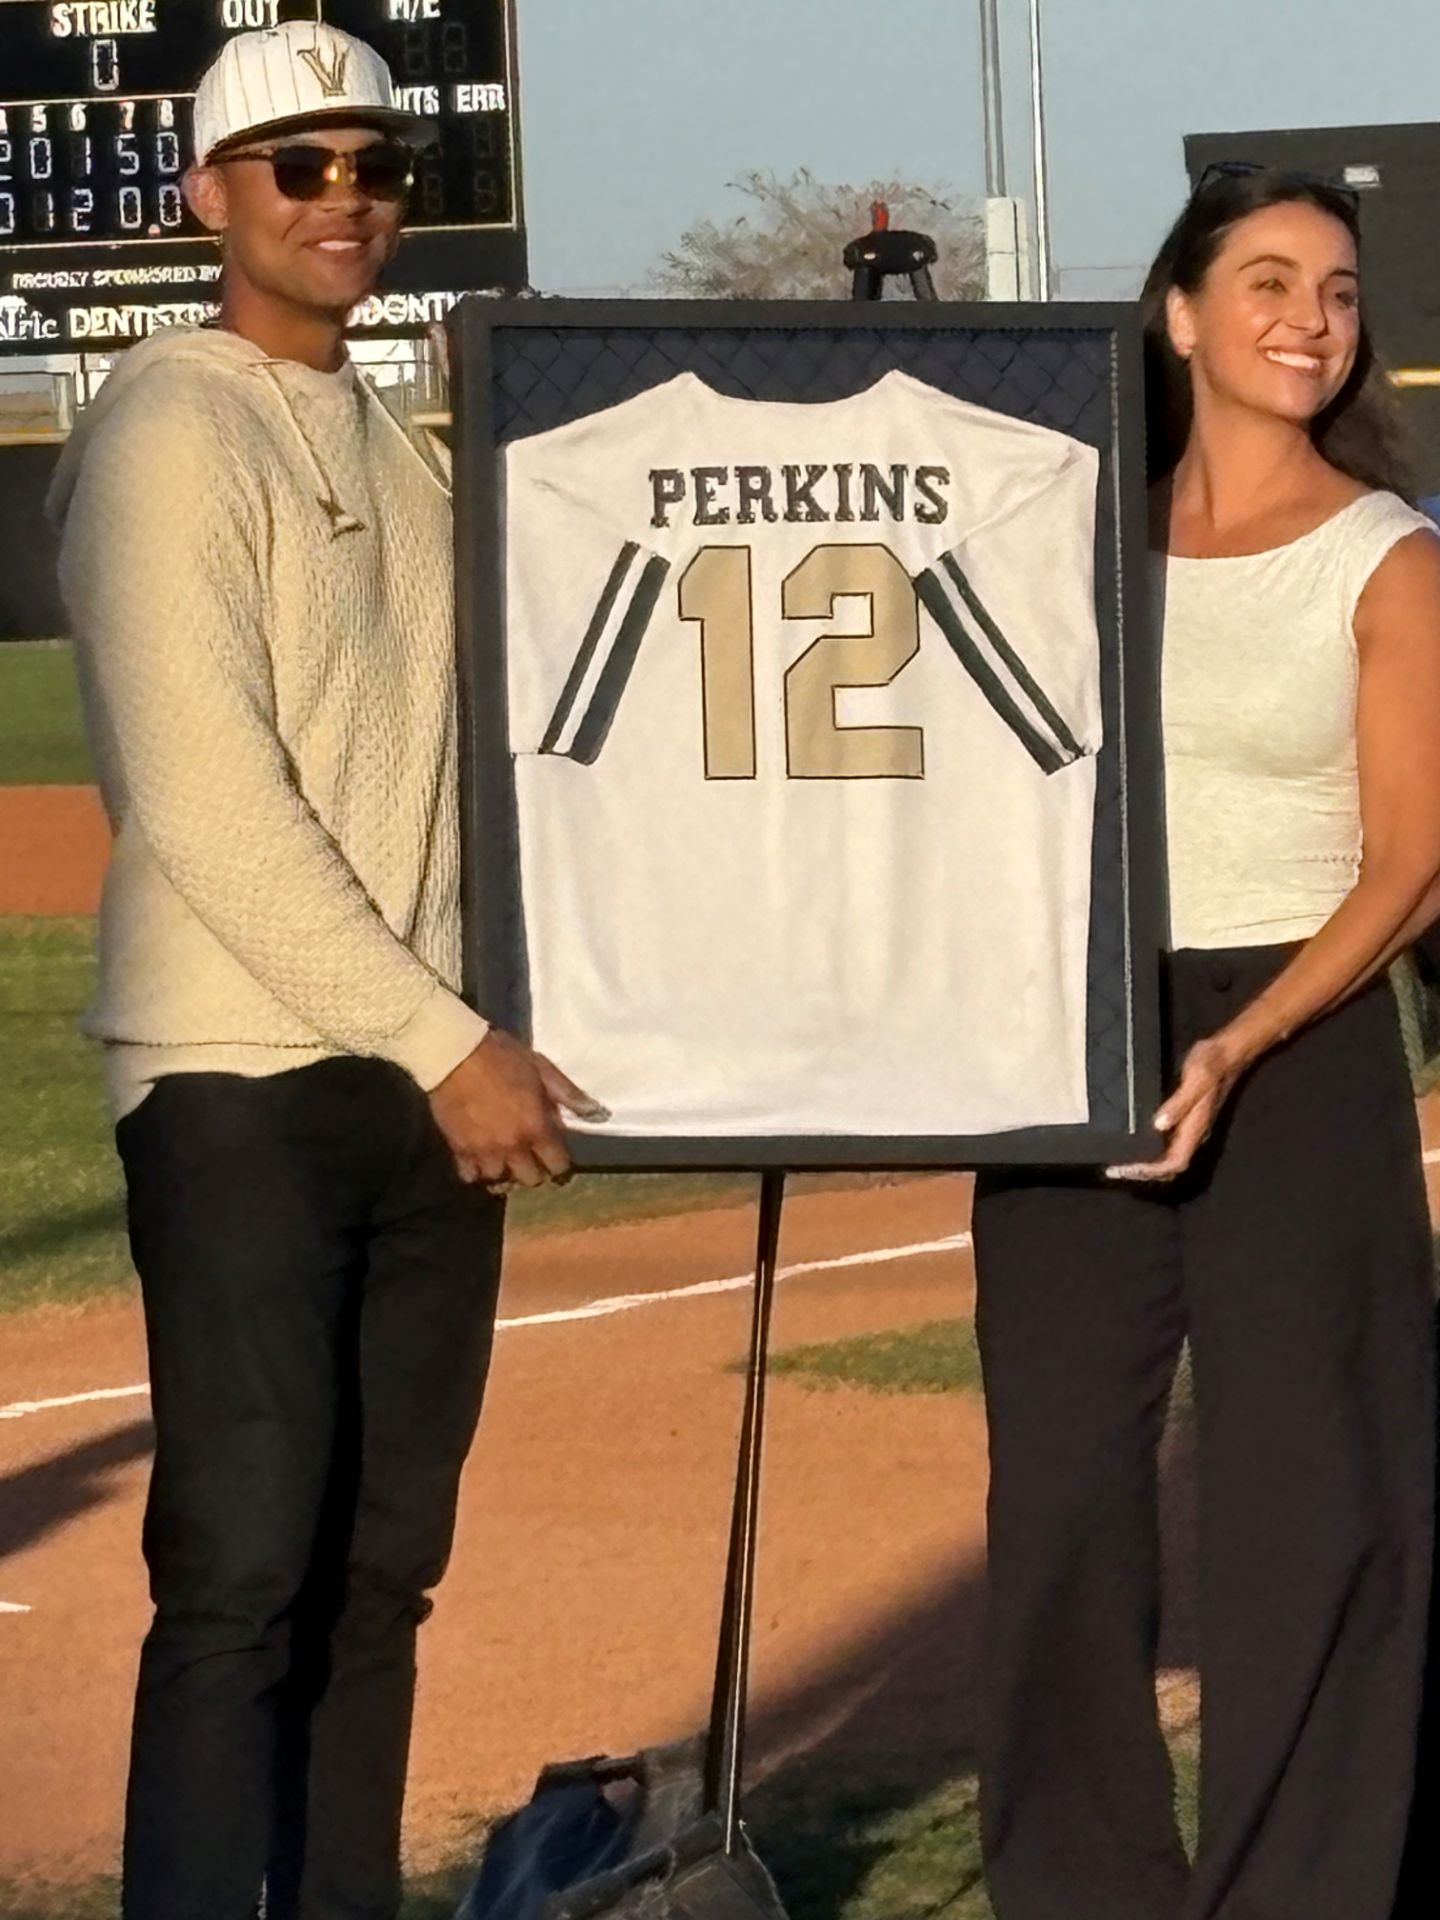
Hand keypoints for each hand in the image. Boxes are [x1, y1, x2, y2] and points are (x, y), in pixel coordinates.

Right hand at [429, 1031, 607, 1189]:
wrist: (455, 1053)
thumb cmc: (502, 1057)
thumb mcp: (541, 1068)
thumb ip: (567, 1094)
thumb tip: (596, 1113)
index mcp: (536, 1127)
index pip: (557, 1165)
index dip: (560, 1164)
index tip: (556, 1157)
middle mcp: (512, 1146)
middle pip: (530, 1179)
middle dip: (534, 1171)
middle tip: (530, 1158)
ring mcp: (483, 1151)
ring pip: (499, 1181)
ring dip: (505, 1173)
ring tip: (505, 1161)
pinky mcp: (459, 1149)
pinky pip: (470, 1176)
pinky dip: (476, 1172)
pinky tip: (480, 1160)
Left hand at [1106, 1033, 1244, 1183]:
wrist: (1226, 1051)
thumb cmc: (1211, 1063)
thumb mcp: (1196, 1079)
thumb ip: (1179, 1103)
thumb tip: (1158, 1125)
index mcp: (1196, 1128)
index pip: (1174, 1163)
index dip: (1151, 1171)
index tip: (1126, 1169)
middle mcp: (1193, 1133)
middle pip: (1170, 1166)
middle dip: (1144, 1173)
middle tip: (1115, 1170)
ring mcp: (1190, 1127)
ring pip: (1167, 1157)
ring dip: (1145, 1164)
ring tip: (1119, 1163)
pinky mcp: (1185, 1119)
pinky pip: (1166, 1143)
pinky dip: (1149, 1150)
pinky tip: (1132, 1143)